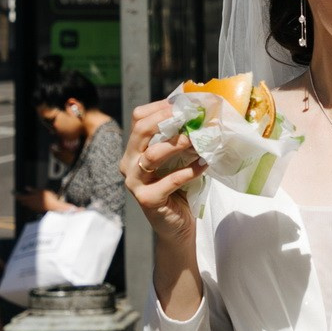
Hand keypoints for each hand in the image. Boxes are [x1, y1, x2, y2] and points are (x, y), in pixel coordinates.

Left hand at [16, 187, 65, 213]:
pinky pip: (31, 206)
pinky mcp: (37, 209)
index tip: (13, 192)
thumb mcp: (41, 191)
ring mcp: (34, 207)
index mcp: (30, 198)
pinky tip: (32, 201)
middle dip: (20, 198)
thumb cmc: (48, 198)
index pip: (20, 197)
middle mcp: (30, 204)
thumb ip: (33, 190)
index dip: (16, 194)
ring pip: (26, 204)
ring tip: (25, 198)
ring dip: (25, 201)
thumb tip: (27, 188)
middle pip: (22, 201)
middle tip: (18, 195)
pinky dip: (30, 203)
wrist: (54, 206)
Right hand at [120, 101, 206, 248]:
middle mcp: (128, 164)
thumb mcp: (177, 159)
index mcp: (134, 150)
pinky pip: (169, 181)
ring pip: (152, 155)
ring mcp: (135, 183)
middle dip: (166, 119)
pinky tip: (203, 165)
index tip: (185, 103)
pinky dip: (189, 171)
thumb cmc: (179, 189)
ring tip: (196, 140)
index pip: (139, 119)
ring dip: (176, 144)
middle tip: (190, 116)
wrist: (176, 227)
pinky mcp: (147, 199)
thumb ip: (181, 138)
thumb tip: (200, 113)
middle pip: (141, 131)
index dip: (160, 107)